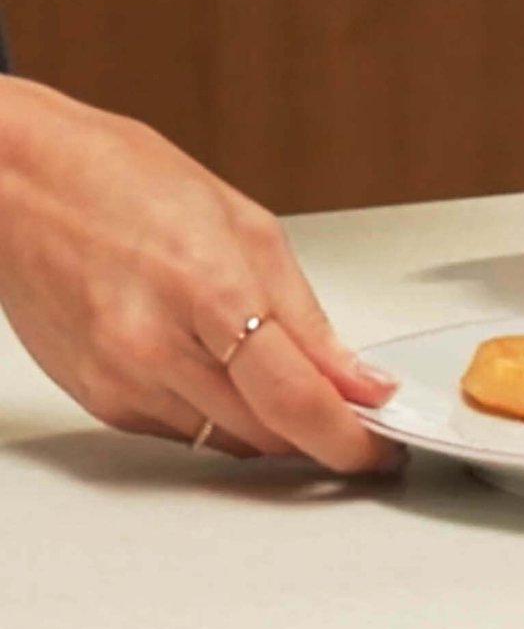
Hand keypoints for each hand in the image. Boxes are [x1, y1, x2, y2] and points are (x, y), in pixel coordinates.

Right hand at [0, 78, 401, 471]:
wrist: (13, 180)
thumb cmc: (117, 179)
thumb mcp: (245, 226)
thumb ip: (307, 318)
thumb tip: (358, 379)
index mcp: (206, 290)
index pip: (297, 401)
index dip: (351, 440)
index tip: (381, 449)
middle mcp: (156, 348)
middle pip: (269, 435)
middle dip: (319, 432)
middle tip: (348, 413)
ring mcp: (122, 381)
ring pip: (230, 442)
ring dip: (270, 426)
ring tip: (280, 378)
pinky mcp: (101, 400)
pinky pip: (184, 432)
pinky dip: (218, 414)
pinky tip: (217, 369)